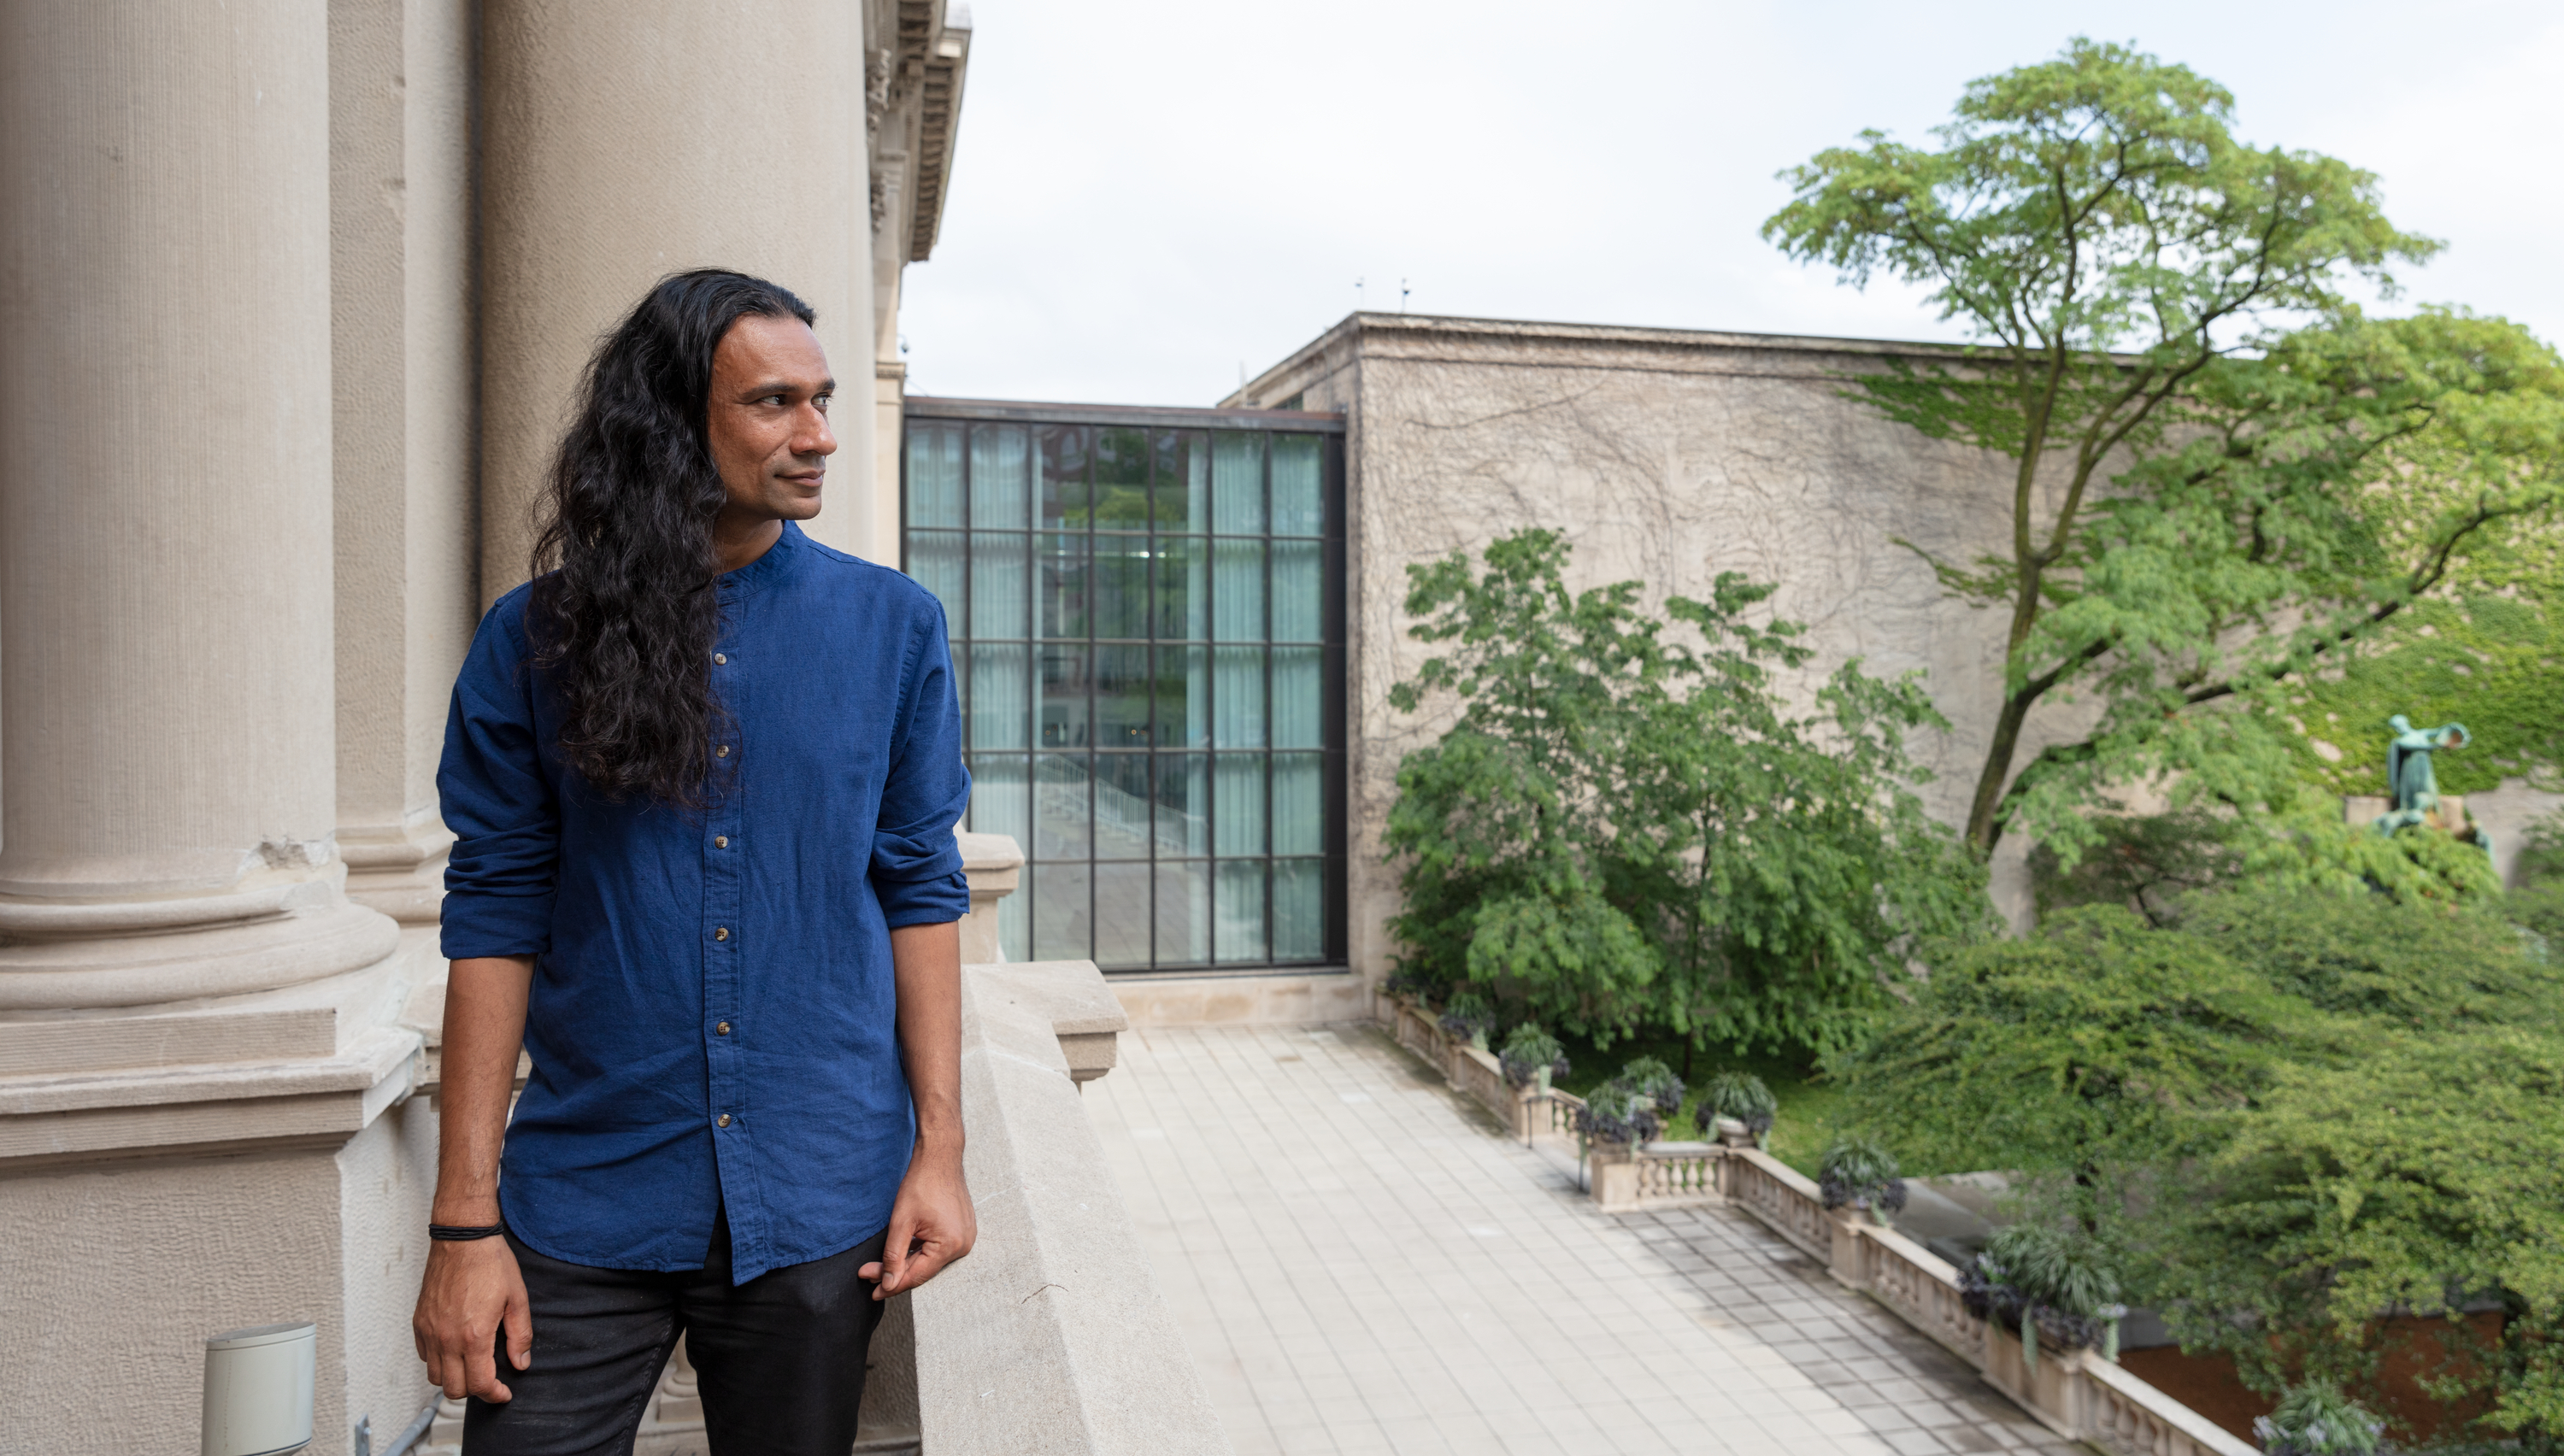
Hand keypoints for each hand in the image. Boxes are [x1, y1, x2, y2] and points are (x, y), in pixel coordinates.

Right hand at [413, 1237, 533, 1401]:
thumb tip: (520, 1363)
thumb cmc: (491, 1263)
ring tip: (472, 1365)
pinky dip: (438, 1360)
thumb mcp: (518, 1299)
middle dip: (474, 1390)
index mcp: (474, 1335)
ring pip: (434, 1376)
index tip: (503, 1393)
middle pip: (454, 1388)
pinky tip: (455, 1348)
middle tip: (490, 1380)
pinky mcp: (419, 1321)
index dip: (494, 1395)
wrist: (463, 1238)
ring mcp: (430, 1330)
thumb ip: (520, 1335)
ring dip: (453, 1378)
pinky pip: (424, 1355)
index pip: (479, 1385)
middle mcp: (447, 1338)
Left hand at [860, 1146, 974, 1298]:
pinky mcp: (963, 1230)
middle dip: (895, 1272)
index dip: (892, 1285)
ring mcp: (965, 1238)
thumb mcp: (901, 1222)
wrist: (940, 1157)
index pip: (916, 1276)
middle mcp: (963, 1246)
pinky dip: (919, 1252)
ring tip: (881, 1265)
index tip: (872, 1292)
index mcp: (950, 1245)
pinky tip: (902, 1251)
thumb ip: (894, 1256)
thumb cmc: (922, 1184)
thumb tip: (888, 1284)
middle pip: (923, 1270)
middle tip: (868, 1274)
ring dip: (906, 1262)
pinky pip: (938, 1249)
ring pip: (930, 1260)